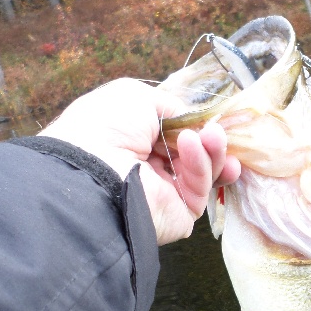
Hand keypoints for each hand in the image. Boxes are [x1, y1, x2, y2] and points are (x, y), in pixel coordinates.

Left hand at [39, 78, 239, 244]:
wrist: (94, 168)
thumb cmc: (106, 126)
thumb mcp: (136, 97)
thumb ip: (170, 106)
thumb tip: (192, 123)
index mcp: (135, 144)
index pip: (176, 136)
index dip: (195, 126)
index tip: (210, 119)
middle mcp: (150, 169)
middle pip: (195, 154)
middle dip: (209, 139)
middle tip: (216, 130)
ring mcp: (167, 193)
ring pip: (204, 171)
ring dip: (212, 150)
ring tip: (213, 136)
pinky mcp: (181, 213)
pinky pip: (200, 188)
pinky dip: (202, 165)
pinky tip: (193, 146)